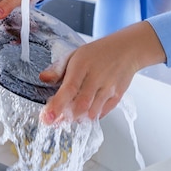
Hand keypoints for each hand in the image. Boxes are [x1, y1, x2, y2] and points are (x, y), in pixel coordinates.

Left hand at [38, 21, 165, 123]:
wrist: (127, 50)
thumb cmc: (98, 53)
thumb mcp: (74, 54)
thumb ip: (57, 68)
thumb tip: (43, 78)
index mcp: (82, 65)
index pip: (68, 89)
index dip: (57, 105)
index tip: (47, 117)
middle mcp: (96, 78)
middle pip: (81, 105)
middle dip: (66, 116)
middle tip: (55, 120)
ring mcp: (108, 88)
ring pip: (91, 112)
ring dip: (78, 118)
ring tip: (69, 115)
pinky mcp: (117, 96)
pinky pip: (102, 113)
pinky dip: (91, 116)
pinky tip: (84, 112)